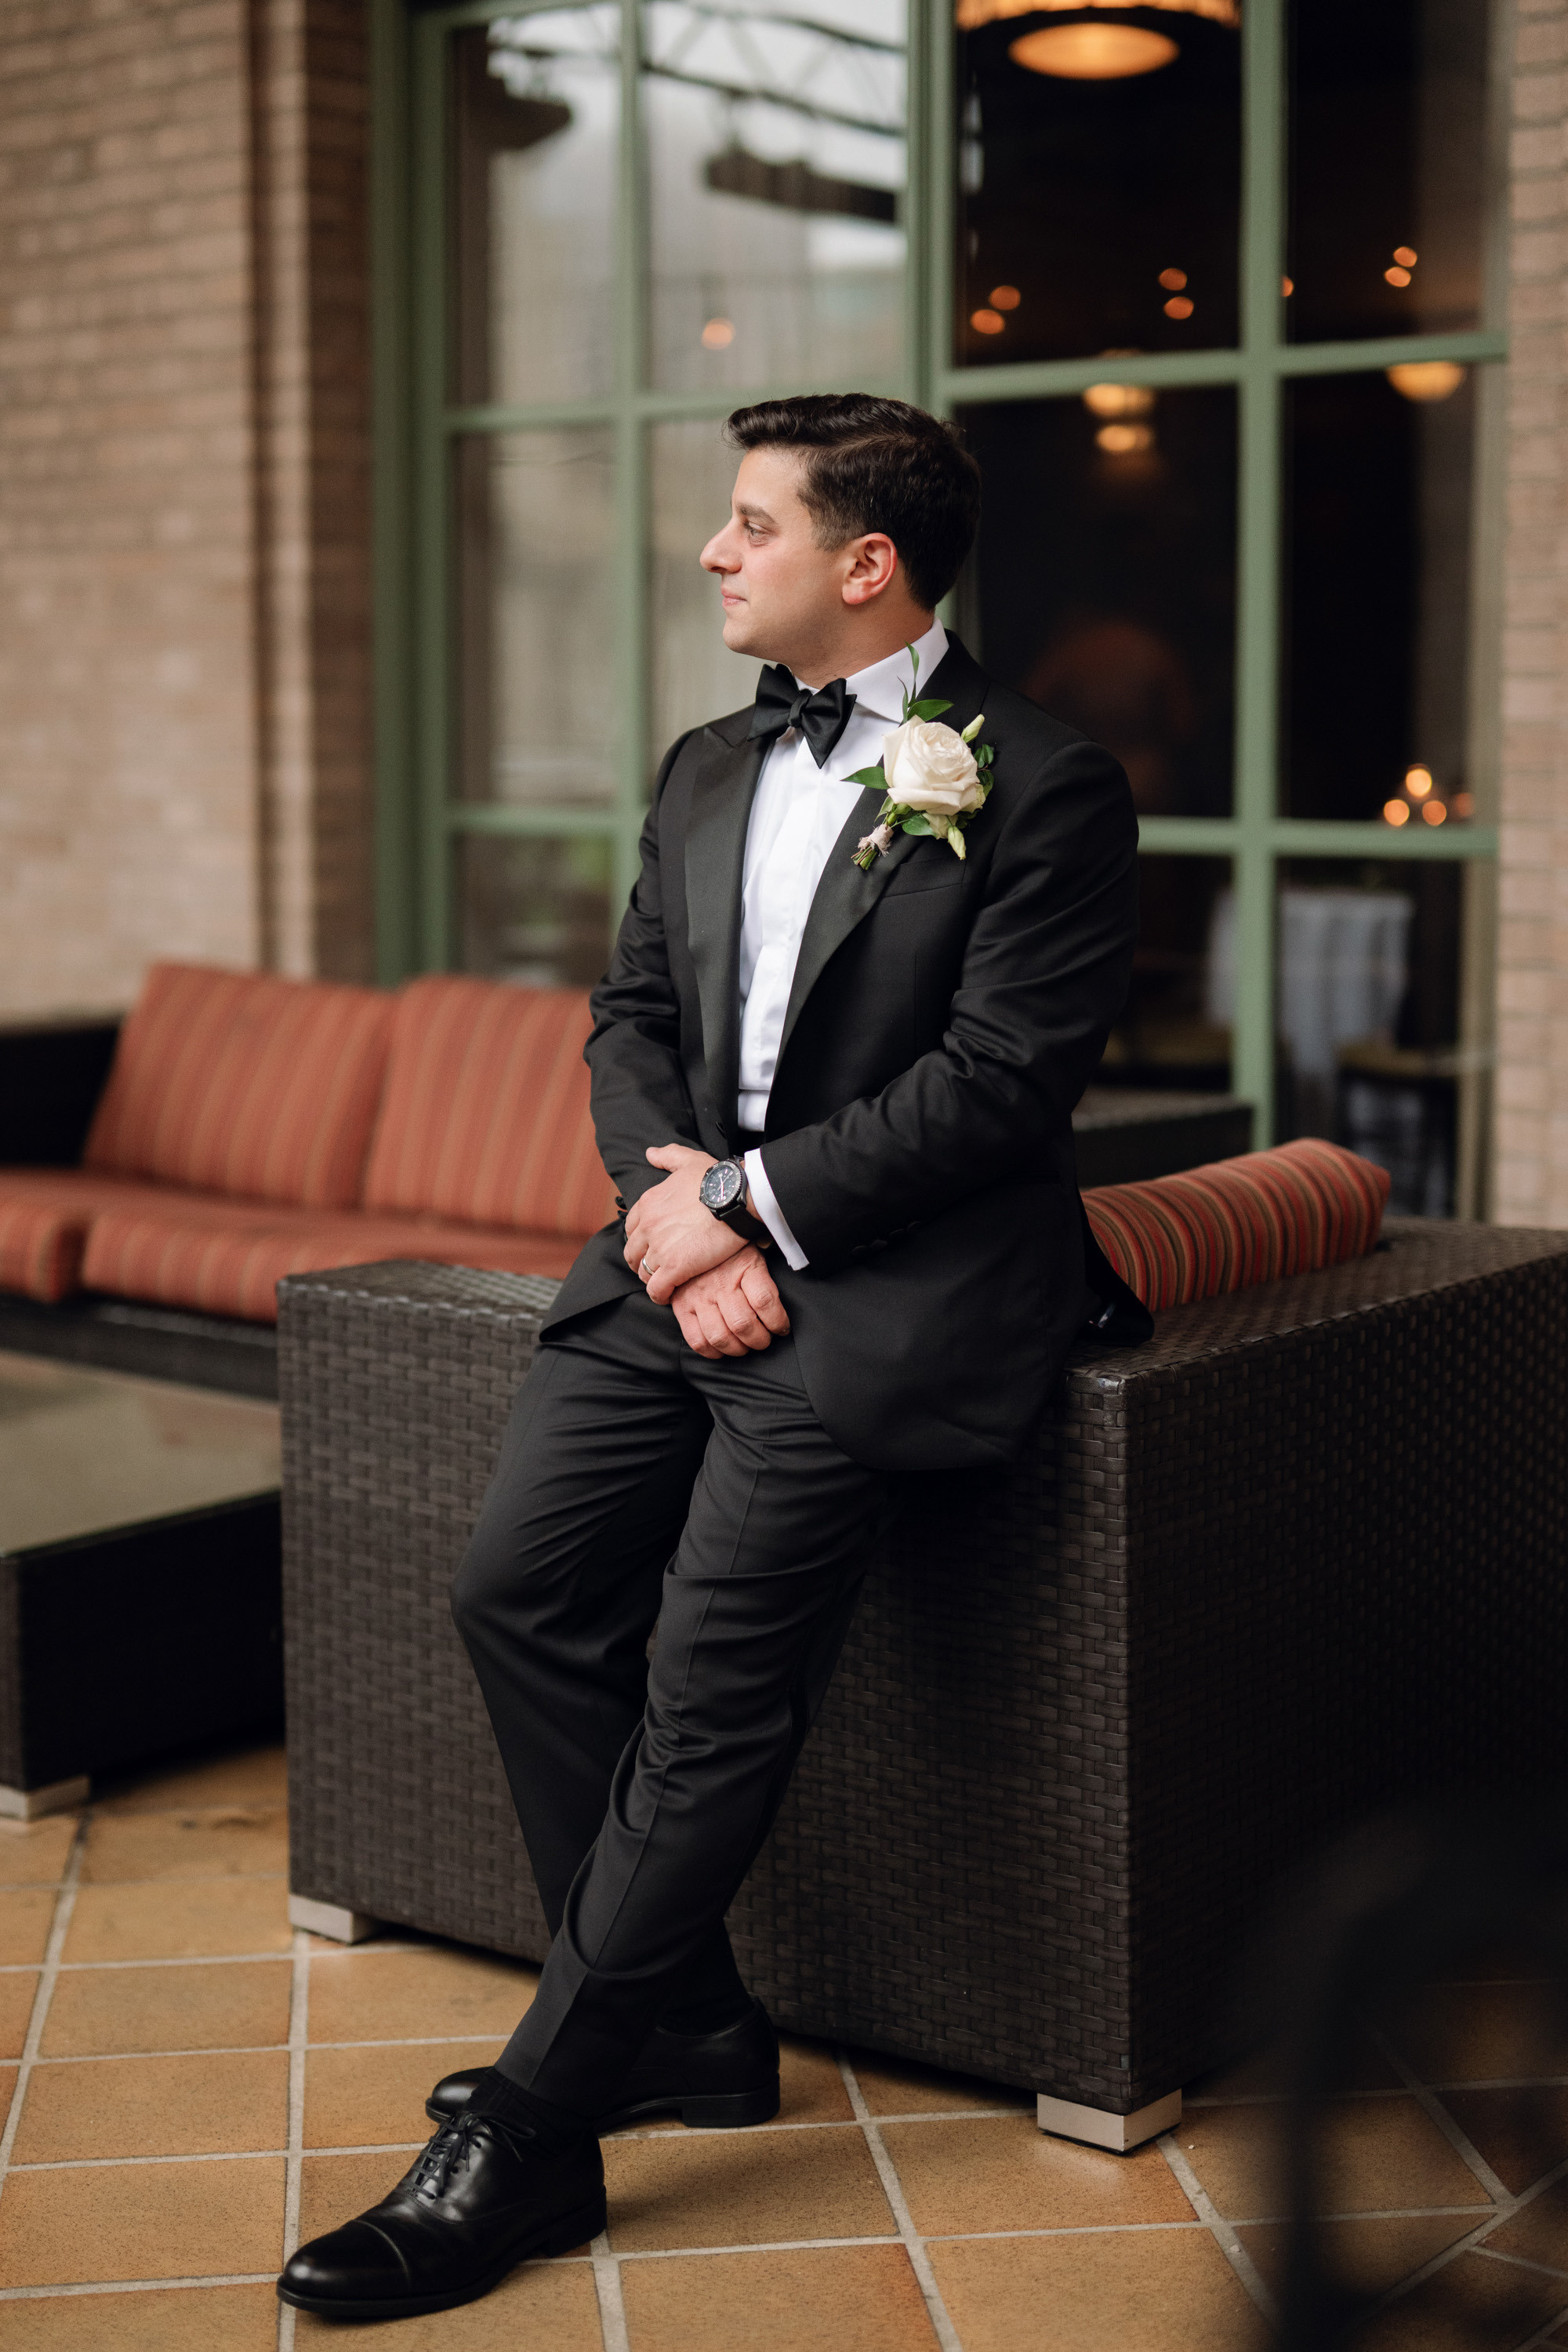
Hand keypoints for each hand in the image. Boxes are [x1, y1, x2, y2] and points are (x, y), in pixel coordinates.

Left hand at [624, 1143, 743, 1303]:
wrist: (737, 1197)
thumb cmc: (718, 1179)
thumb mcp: (690, 1159)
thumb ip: (667, 1156)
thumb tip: (650, 1153)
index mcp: (649, 1203)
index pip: (631, 1228)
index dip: (640, 1240)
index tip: (651, 1246)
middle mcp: (648, 1225)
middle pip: (633, 1253)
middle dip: (641, 1262)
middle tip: (656, 1268)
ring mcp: (660, 1247)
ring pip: (643, 1272)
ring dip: (651, 1279)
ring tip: (665, 1283)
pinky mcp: (675, 1267)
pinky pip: (656, 1289)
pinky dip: (659, 1295)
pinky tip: (668, 1296)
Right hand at [670, 1248, 789, 1358]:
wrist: (693, 1233)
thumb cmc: (729, 1247)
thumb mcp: (754, 1250)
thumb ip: (766, 1273)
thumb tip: (781, 1294)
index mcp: (744, 1266)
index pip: (765, 1301)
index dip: (778, 1322)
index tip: (782, 1328)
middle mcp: (721, 1283)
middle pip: (743, 1325)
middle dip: (759, 1341)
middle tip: (764, 1341)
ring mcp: (699, 1296)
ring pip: (721, 1336)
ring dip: (738, 1349)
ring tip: (745, 1346)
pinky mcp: (682, 1306)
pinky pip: (697, 1340)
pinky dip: (712, 1351)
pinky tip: (722, 1349)